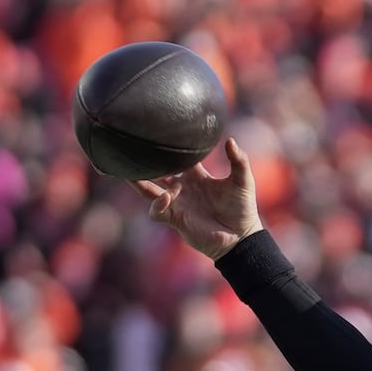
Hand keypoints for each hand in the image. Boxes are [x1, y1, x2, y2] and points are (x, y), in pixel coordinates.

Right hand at [130, 138, 260, 260]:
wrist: (241, 237)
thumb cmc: (242, 208)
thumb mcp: (242, 181)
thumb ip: (239, 160)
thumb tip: (230, 140)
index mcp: (196, 175)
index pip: (178, 156)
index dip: (170, 146)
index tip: (162, 133)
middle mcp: (182, 187)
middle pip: (157, 171)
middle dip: (145, 162)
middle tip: (135, 148)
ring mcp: (177, 202)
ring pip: (149, 190)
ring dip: (138, 182)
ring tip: (128, 172)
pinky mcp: (175, 218)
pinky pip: (157, 211)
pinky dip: (156, 205)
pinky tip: (164, 197)